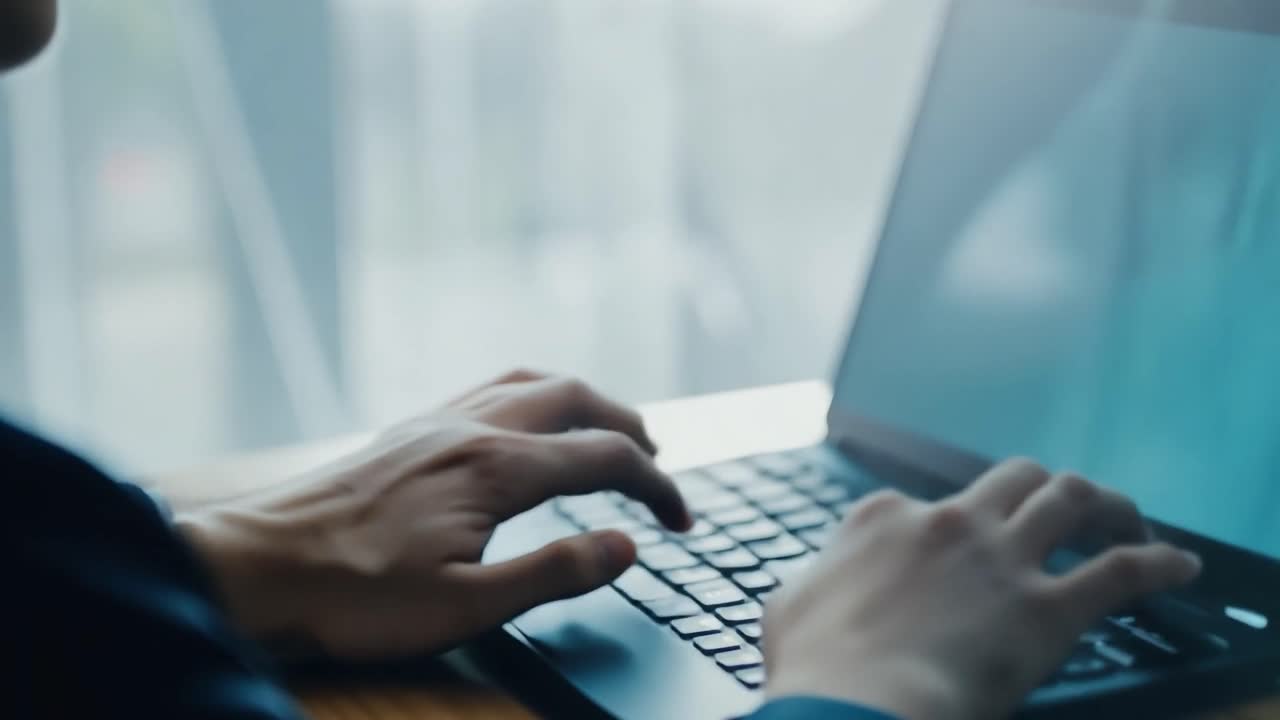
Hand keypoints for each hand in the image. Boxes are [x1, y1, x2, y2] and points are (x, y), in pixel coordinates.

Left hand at [176, 370, 690, 658]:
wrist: (255, 567)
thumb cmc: (354, 596)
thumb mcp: (466, 607)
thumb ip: (555, 572)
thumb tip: (626, 545)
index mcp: (496, 468)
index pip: (605, 458)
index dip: (657, 487)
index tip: (681, 521)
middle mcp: (471, 427)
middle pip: (576, 398)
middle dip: (630, 426)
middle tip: (658, 466)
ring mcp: (435, 421)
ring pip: (531, 382)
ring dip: (584, 401)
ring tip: (608, 432)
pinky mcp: (407, 430)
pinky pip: (488, 388)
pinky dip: (533, 395)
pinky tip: (524, 424)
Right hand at [763, 458, 1200, 719]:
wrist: (856, 704)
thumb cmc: (815, 665)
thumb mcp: (788, 608)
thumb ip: (815, 580)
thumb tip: (818, 587)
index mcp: (882, 519)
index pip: (921, 503)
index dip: (940, 524)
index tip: (949, 546)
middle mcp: (948, 523)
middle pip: (1013, 478)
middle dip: (1039, 488)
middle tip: (1060, 510)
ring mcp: (1001, 560)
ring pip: (1070, 499)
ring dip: (1105, 505)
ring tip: (1125, 519)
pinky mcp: (1048, 609)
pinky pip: (1122, 571)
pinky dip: (1159, 563)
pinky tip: (1181, 566)